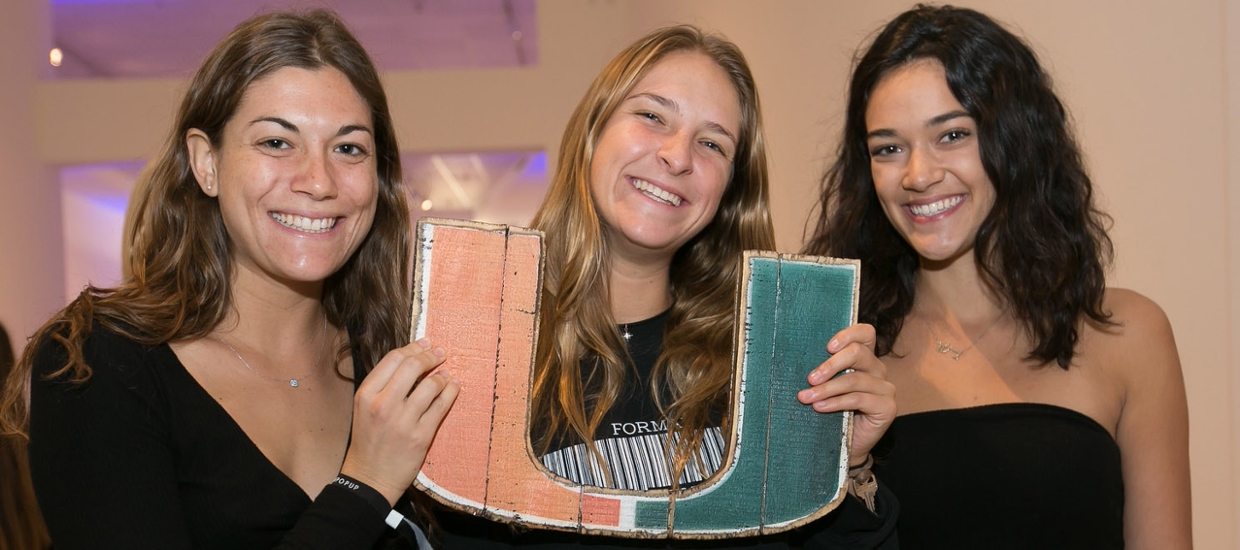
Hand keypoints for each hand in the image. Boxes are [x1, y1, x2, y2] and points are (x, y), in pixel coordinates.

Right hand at [339, 338, 459, 504]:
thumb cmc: (369, 440)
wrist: (370, 477)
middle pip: (413, 366)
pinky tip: (454, 386)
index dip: (414, 348)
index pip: (394, 359)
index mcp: (366, 395)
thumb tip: (411, 359)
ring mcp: (403, 421)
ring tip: (446, 374)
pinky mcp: (421, 435)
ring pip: (431, 385)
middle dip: (430, 356)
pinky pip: (442, 405)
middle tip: (440, 353)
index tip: (426, 343)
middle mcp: (383, 405)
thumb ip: (383, 385)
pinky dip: (451, 391)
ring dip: (443, 375)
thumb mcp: (364, 408)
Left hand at [796, 323, 895, 467]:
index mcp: (865, 358)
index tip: (827, 347)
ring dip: (826, 389)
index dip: (848, 334)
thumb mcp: (826, 386)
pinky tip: (819, 407)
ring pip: (854, 380)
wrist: (846, 446)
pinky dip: (835, 403)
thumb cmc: (832, 411)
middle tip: (810, 378)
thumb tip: (795, 359)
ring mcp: (885, 388)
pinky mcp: (887, 407)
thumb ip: (822, 371)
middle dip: (830, 365)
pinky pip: (858, 399)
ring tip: (806, 397)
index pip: (865, 334)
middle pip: (858, 353)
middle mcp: (878, 369)